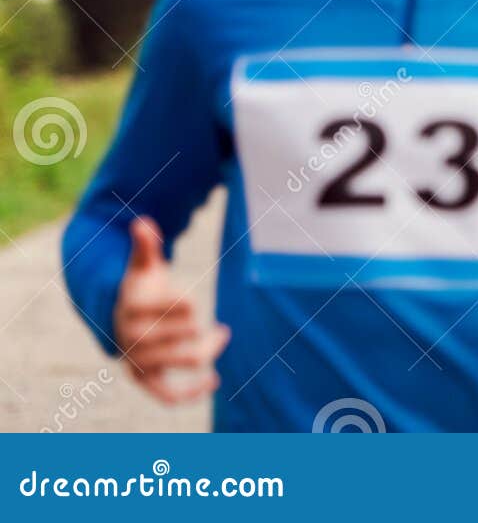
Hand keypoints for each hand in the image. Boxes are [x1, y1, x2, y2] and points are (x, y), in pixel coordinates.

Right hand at [113, 217, 229, 404]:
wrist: (117, 318)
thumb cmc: (138, 288)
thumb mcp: (141, 266)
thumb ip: (144, 247)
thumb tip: (143, 222)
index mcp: (131, 309)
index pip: (167, 307)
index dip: (183, 304)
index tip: (193, 302)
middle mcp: (132, 338)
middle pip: (179, 336)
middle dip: (200, 330)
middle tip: (219, 326)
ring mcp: (138, 360)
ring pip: (180, 361)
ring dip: (206, 352)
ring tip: (221, 336)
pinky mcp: (145, 379)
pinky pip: (165, 395)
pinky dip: (188, 393)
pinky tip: (214, 381)